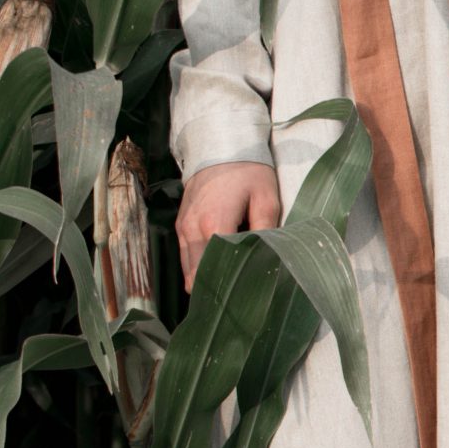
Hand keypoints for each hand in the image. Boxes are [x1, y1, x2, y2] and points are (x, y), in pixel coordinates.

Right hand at [176, 159, 280, 292]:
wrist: (220, 145)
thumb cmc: (248, 171)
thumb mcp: (265, 197)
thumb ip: (265, 230)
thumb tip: (267, 258)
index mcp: (215, 224)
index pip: (215, 269)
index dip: (228, 287)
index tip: (243, 297)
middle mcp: (192, 230)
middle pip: (197, 276)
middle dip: (215, 289)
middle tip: (236, 301)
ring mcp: (183, 228)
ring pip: (188, 269)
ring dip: (204, 279)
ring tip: (226, 291)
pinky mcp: (181, 225)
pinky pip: (185, 256)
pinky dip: (196, 267)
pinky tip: (215, 272)